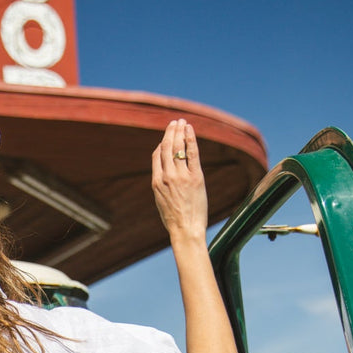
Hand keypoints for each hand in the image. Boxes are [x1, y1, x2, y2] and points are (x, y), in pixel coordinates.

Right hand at [151, 118, 208, 244]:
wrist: (185, 230)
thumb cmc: (174, 219)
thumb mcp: (161, 201)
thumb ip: (162, 184)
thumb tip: (166, 175)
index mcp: (156, 182)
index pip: (156, 155)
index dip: (161, 144)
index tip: (167, 138)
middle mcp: (167, 176)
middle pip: (166, 147)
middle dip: (170, 132)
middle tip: (174, 122)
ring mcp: (181, 176)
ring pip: (178, 147)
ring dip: (179, 131)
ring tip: (181, 122)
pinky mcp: (195, 177)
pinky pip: (192, 153)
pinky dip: (190, 138)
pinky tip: (190, 129)